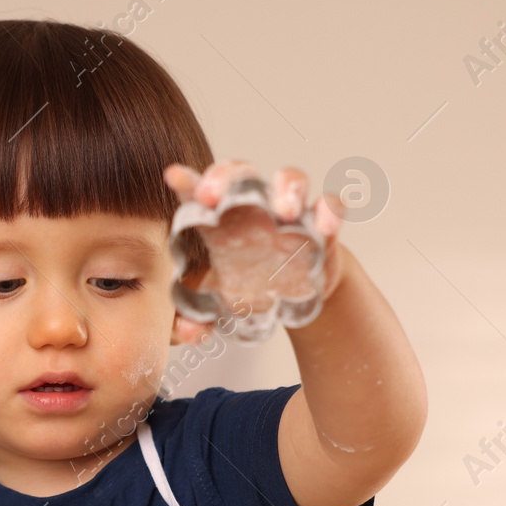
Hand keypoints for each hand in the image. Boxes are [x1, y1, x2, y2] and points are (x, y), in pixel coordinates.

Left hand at [163, 159, 346, 345]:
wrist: (293, 295)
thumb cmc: (246, 289)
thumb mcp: (219, 306)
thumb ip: (199, 318)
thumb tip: (186, 333)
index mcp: (219, 218)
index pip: (199, 191)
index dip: (188, 181)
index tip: (174, 178)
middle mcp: (254, 204)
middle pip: (240, 172)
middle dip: (226, 178)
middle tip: (214, 197)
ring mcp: (289, 210)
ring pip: (290, 179)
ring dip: (287, 188)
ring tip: (284, 212)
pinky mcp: (321, 224)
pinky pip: (330, 205)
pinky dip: (331, 212)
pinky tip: (326, 227)